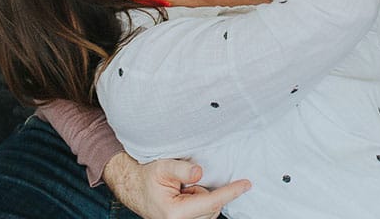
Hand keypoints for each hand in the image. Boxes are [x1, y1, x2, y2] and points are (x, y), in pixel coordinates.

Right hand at [104, 152, 249, 218]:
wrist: (133, 188)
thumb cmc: (147, 177)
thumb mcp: (163, 167)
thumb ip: (181, 169)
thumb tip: (200, 172)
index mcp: (175, 213)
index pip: (211, 201)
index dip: (231, 192)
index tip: (246, 184)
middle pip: (212, 207)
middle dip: (208, 192)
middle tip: (187, 183)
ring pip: (209, 211)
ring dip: (203, 197)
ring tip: (183, 190)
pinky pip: (203, 212)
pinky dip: (200, 202)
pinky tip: (186, 196)